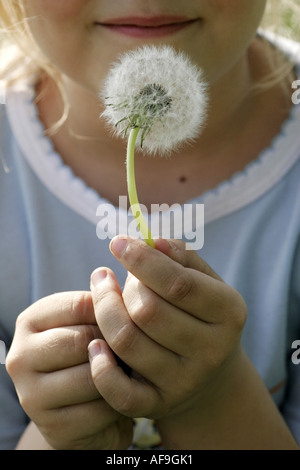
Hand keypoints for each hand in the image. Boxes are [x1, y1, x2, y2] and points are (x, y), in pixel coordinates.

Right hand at [6, 291, 132, 449]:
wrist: (86, 413)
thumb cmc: (93, 356)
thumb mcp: (91, 324)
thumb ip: (101, 304)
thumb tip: (110, 277)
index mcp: (30, 321)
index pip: (80, 304)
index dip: (113, 312)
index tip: (128, 319)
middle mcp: (21, 356)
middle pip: (83, 341)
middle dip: (114, 346)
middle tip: (132, 349)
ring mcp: (31, 395)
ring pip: (91, 376)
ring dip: (118, 376)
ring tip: (127, 371)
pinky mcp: (52, 427)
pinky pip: (99, 410)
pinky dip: (118, 403)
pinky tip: (119, 397)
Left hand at [89, 237, 246, 420]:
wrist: (209, 375)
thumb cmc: (199, 313)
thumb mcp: (202, 281)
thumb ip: (180, 256)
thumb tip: (151, 241)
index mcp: (228, 312)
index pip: (178, 284)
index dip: (142, 260)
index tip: (117, 243)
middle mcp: (212, 351)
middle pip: (147, 311)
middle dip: (123, 288)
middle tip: (115, 279)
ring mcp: (185, 382)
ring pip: (126, 342)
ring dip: (104, 312)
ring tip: (102, 296)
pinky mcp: (158, 405)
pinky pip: (118, 391)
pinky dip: (99, 365)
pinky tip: (95, 342)